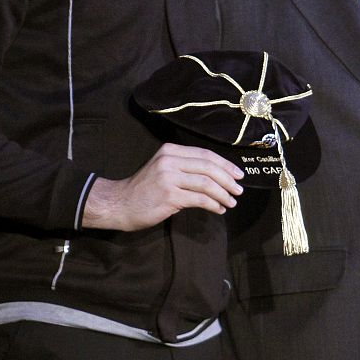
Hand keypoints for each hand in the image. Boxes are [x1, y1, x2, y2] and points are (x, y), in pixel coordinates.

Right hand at [82, 142, 243, 230]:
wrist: (119, 203)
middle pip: (209, 167)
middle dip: (228, 179)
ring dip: (223, 193)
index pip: (205, 154)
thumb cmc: (144, 188)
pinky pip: (199, 199)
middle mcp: (170, 160)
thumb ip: (185, 167)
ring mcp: (169, 177)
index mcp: (171, 150)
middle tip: (239, 190)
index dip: (225, 164)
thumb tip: (216, 174)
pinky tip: (218, 209)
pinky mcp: (169, 196)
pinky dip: (213, 204)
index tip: (238, 174)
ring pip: (207, 183)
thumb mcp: (163, 168)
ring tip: (231, 202)